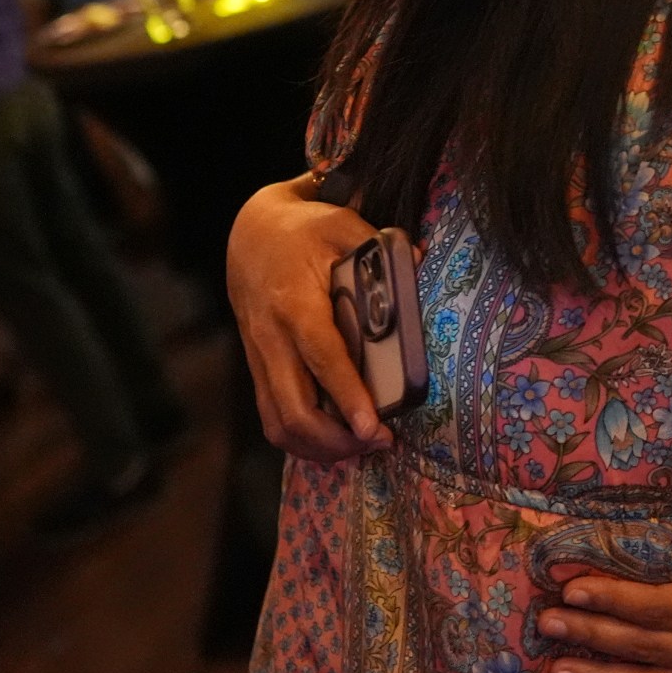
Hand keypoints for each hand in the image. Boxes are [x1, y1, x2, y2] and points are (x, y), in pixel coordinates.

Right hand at [228, 174, 390, 459]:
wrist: (249, 234)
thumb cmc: (302, 230)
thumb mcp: (340, 224)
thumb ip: (378, 247)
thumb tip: (422, 261)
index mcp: (294, 304)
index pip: (322, 358)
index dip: (348, 396)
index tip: (372, 428)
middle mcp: (271, 338)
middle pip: (295, 409)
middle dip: (337, 439)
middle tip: (381, 442)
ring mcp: (260, 358)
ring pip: (279, 423)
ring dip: (319, 447)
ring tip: (360, 448)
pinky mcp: (258, 369)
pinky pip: (272, 418)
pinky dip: (301, 440)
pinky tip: (332, 442)